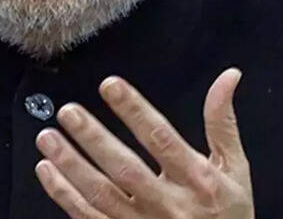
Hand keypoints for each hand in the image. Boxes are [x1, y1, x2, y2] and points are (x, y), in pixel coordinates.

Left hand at [34, 68, 252, 218]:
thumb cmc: (228, 214)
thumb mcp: (235, 170)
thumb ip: (223, 123)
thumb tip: (228, 77)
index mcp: (198, 181)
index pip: (161, 139)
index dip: (134, 110)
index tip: (110, 85)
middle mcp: (169, 205)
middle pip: (125, 168)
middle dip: (94, 138)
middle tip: (68, 111)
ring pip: (101, 194)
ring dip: (71, 165)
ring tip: (48, 137)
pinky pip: (88, 217)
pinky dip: (64, 195)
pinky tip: (47, 170)